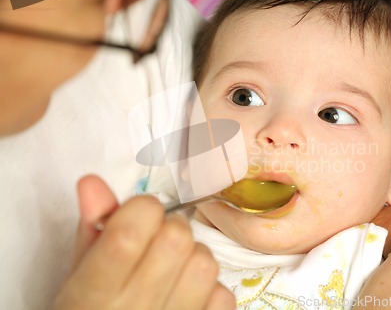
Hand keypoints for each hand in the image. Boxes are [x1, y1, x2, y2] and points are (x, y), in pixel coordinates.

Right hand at [54, 175, 235, 309]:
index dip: (142, 209)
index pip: (130, 231)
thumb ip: (91, 226)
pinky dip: (211, 290)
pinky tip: (189, 295)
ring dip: (193, 257)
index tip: (138, 215)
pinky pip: (223, 296)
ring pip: (204, 262)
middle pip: (176, 239)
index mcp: (94, 292)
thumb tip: (93, 182)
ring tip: (173, 270)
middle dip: (169, 228)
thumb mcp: (80, 273)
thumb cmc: (92, 309)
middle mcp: (135, 309)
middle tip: (155, 242)